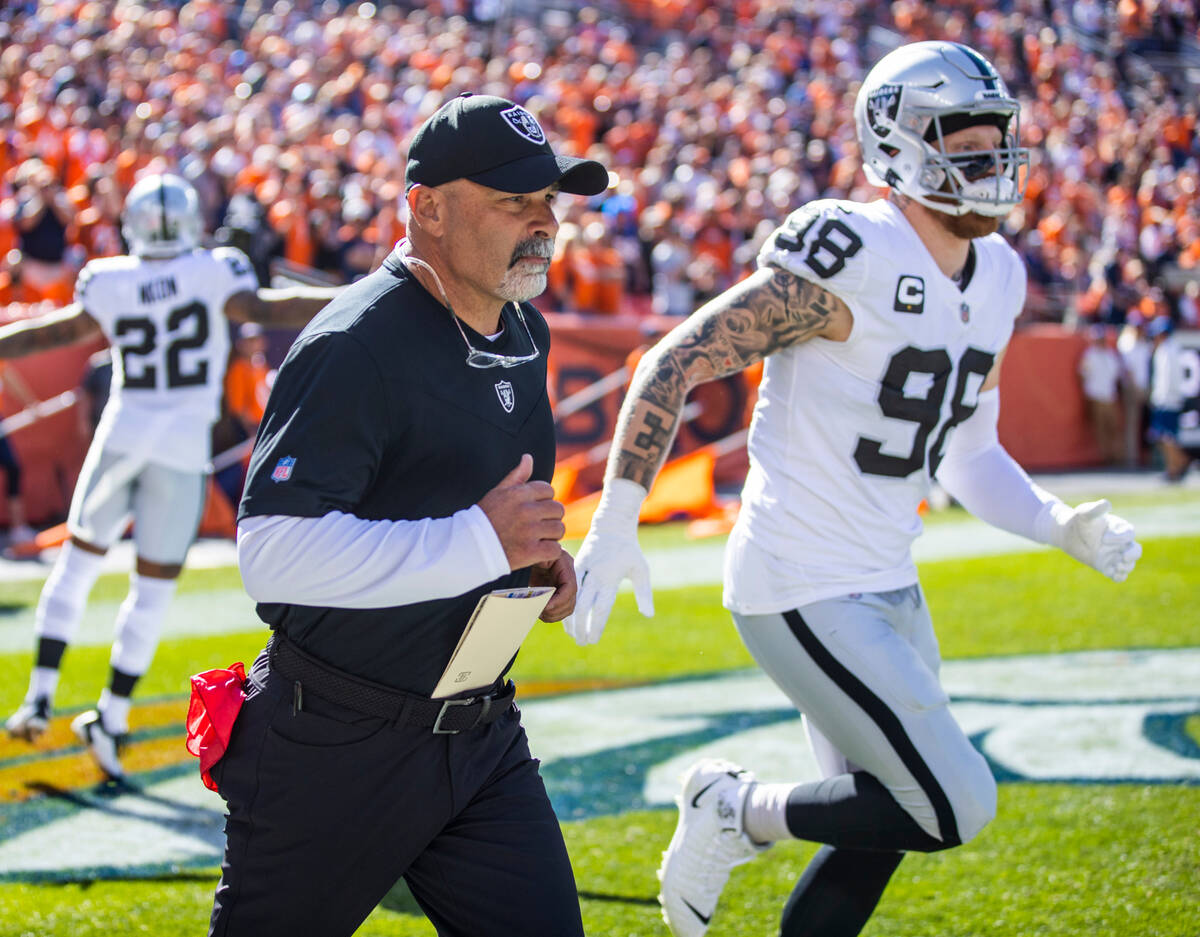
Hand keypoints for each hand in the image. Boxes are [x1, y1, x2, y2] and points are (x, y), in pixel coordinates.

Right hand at [477, 454, 564, 569]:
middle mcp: (526, 510)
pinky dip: (550, 552)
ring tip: (538, 539)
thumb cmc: (484, 520)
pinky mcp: (530, 552)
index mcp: (518, 494)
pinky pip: (555, 549)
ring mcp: (529, 532)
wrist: (468, 548)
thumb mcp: (497, 493)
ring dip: (552, 536)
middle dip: (550, 518)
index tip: (534, 511)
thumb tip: (528, 457)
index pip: (548, 491)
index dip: (544, 501)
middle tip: (538, 527)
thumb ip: (516, 476)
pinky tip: (539, 552)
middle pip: (558, 510)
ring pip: (559, 529)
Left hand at [530, 546, 576, 622]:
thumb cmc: (525, 549)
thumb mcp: (531, 555)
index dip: (559, 600)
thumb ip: (536, 568)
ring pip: (567, 608)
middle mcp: (567, 574)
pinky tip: (539, 612)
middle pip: (571, 601)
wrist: (522, 547)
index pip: (570, 587)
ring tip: (538, 612)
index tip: (545, 607)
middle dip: (555, 609)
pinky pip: (560, 609)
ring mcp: (563, 584)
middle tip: (539, 611)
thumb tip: (539, 590)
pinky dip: (551, 615)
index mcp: (564, 563)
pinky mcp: (556, 592)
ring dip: (553, 614)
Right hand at [562, 478, 654, 645]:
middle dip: (581, 626)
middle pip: (583, 606)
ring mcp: (583, 569)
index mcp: (610, 578)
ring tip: (572, 635)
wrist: (611, 525)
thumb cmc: (629, 550)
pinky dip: (565, 602)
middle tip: (582, 643)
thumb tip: (648, 615)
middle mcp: (594, 574)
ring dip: (570, 617)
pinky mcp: (575, 564)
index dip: (595, 625)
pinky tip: (565, 614)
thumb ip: (643, 593)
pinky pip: (567, 586)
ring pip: (572, 597)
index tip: (593, 640)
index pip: (601, 608)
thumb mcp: (641, 569)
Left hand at [1041, 499, 1141, 581]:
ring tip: (1118, 567)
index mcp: (1119, 529)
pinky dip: (1118, 576)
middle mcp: (1120, 543)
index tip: (1104, 538)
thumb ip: (1095, 509)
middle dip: (1133, 554)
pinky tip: (1113, 575)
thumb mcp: (1085, 513)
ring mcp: (1115, 555)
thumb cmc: (1079, 520)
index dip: (1120, 537)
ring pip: (1128, 564)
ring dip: (1126, 567)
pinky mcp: (1107, 566)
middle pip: (1135, 550)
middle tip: (1124, 557)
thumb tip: (1106, 504)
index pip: (1128, 533)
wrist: (1068, 533)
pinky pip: (1118, 574)